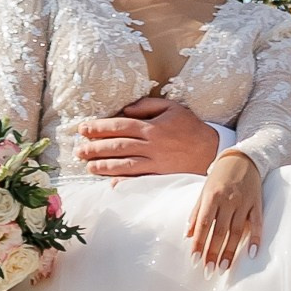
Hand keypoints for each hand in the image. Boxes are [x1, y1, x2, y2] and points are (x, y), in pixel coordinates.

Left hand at [76, 97, 221, 179]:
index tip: (84, 128)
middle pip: (118, 146)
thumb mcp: (172, 107)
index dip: (100, 127)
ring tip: (89, 166)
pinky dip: (125, 182)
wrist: (211, 149)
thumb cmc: (190, 126)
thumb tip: (125, 110)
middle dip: (96, 147)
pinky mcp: (161, 176)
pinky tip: (111, 184)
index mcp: (152, 127)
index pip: (120, 126)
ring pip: (125, 164)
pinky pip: (139, 180)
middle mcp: (151, 145)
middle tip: (79, 150)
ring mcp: (156, 163)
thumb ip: (147, 106)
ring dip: (105, 166)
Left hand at [187, 149, 263, 271]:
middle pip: (219, 231)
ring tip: (224, 268)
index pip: (203, 224)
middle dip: (213, 253)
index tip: (195, 260)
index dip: (199, 243)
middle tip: (209, 271)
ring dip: (230, 251)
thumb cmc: (220, 177)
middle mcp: (228, 199)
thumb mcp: (204, 191)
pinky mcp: (257, 204)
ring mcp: (244, 202)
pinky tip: (252, 254)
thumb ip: (196, 213)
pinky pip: (257, 224)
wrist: (243, 158)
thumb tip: (187, 235)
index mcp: (212, 196)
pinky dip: (255, 238)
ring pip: (236, 231)